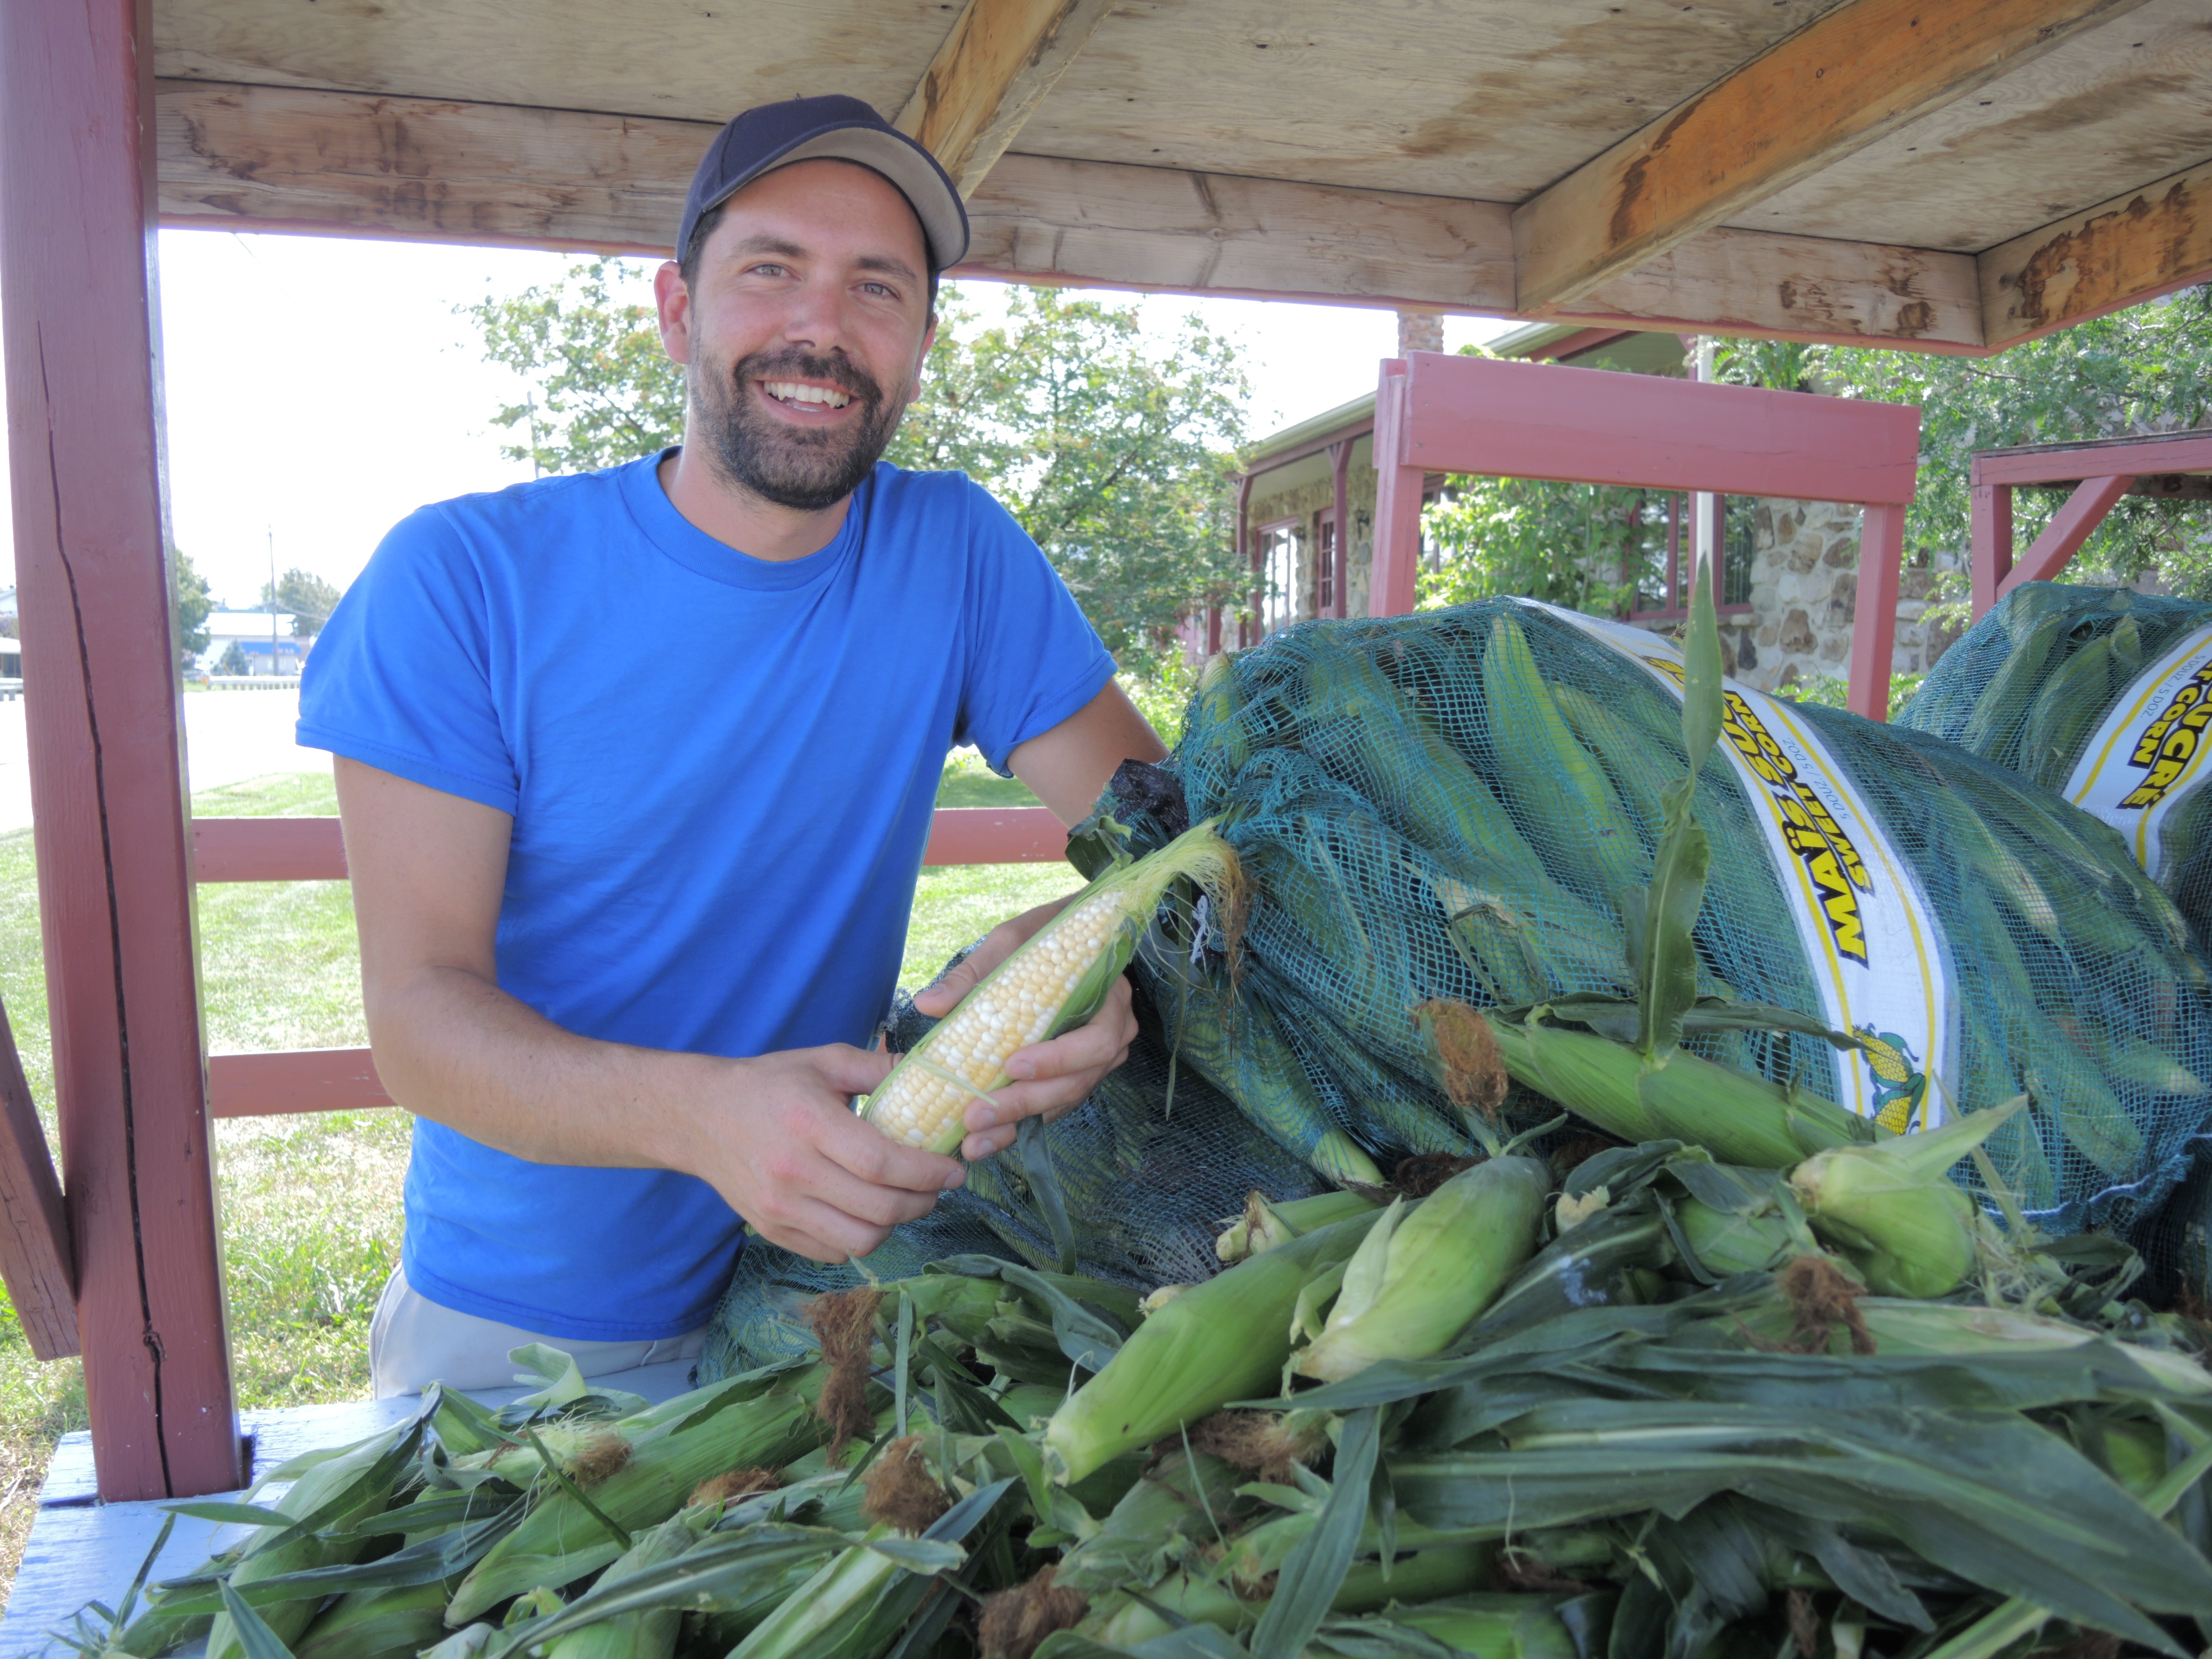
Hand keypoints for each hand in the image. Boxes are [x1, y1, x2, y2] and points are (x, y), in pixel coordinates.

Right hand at [695, 1044, 966, 1264]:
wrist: (699, 1117)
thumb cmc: (768, 1084)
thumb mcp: (823, 1061)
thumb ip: (877, 1067)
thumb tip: (933, 1071)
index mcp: (810, 1124)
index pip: (883, 1165)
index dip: (929, 1173)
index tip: (954, 1170)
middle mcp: (793, 1172)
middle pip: (879, 1209)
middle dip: (923, 1202)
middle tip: (937, 1187)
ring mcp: (779, 1208)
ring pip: (860, 1240)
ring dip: (894, 1225)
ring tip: (904, 1201)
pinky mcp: (771, 1230)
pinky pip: (833, 1251)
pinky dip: (859, 1237)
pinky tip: (865, 1212)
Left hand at [912, 897, 1140, 1161]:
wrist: (1073, 941)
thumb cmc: (1044, 938)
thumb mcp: (1010, 942)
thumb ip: (973, 974)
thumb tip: (928, 1004)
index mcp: (1109, 1000)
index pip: (1096, 1040)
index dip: (1058, 1059)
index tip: (1012, 1065)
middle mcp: (1113, 1037)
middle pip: (1077, 1081)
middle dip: (1025, 1102)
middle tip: (977, 1117)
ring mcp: (1097, 1063)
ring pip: (1063, 1101)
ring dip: (1017, 1123)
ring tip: (973, 1142)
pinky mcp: (1075, 1078)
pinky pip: (1052, 1108)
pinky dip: (1018, 1125)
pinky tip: (984, 1141)